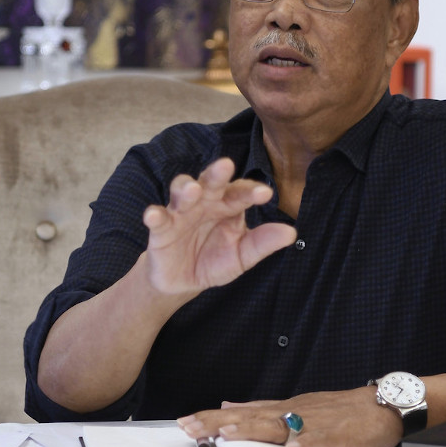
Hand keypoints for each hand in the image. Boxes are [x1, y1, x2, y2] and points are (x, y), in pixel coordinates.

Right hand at [141, 158, 296, 293]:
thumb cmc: (215, 260)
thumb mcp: (242, 256)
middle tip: (226, 165)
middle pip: (211, 182)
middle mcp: (205, 201)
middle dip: (217, 173)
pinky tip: (153, 215)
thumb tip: (292, 233)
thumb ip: (262, 244)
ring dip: (185, 188)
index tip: (266, 194)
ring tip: (192, 190)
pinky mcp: (161, 227)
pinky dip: (154, 215)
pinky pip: (158, 218)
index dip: (251, 192)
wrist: (183, 281)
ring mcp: (182, 212)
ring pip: (182, 191)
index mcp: (229, 205)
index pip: (241, 193)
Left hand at [177, 387, 403, 446]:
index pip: (244, 410)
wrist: (385, 404)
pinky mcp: (338, 432)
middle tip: (192, 428)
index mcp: (286, 407)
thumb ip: (265, 408)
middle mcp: (295, 410)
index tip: (188, 421)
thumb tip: (232, 405)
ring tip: (228, 434)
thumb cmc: (344, 410)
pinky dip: (305, 442)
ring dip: (253, 429)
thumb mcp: (299, 406)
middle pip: (252, 416)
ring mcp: (315, 421)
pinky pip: (320, 438)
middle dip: (220, 422)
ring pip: (279, 424)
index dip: (214, 416)